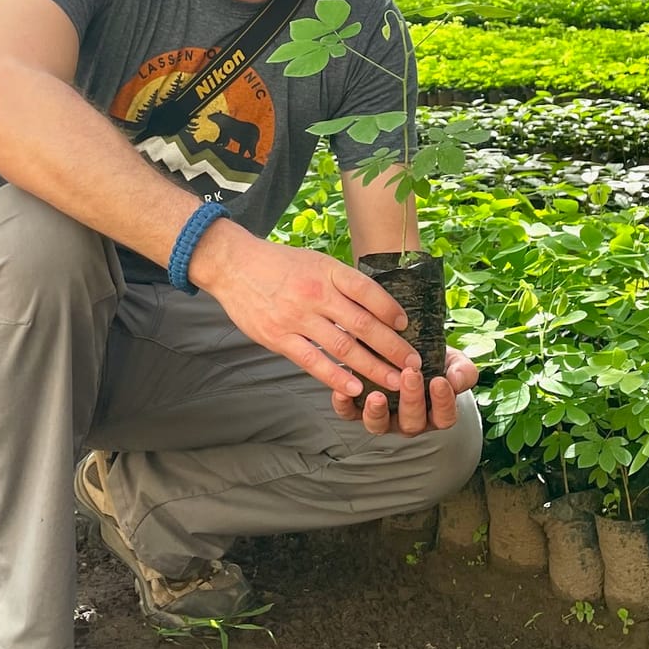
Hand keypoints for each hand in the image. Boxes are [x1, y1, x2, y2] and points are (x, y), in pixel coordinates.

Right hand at [193, 225, 415, 398]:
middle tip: (414, 363)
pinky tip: (354, 388)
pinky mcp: (278, 338)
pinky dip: (335, 376)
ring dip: (373, 367)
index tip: (407, 325)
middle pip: (363, 324)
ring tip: (395, 382)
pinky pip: (312, 361)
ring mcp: (297, 317)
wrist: (233, 265)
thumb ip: (340, 282)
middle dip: (393, 347)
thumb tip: (375, 306)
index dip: (391, 309)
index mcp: (328, 271)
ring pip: (344, 347)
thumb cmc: (278, 264)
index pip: (368, 291)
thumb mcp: (314, 261)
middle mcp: (316, 294)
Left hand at [334, 347, 477, 436]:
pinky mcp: (357, 409)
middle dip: (412, 399)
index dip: (443, 403)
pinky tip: (343, 390)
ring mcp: (383, 417)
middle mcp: (409, 421)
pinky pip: (349, 414)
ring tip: (376, 396)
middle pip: (413, 422)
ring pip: (379, 426)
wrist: (401, 346)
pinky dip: (344, 405)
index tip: (440, 380)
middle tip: (410, 374)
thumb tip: (456, 381)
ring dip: (377, 413)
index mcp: (435, 413)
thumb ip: (462, 371)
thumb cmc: (433, 357)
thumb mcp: (453, 361)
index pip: (444, 417)